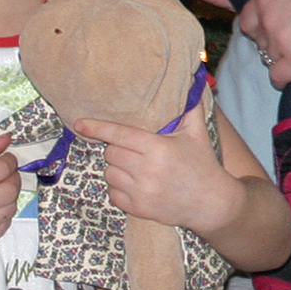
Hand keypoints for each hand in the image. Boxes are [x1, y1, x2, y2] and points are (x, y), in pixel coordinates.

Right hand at [0, 135, 18, 251]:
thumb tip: (9, 139)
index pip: (3, 168)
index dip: (9, 160)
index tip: (5, 159)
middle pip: (12, 188)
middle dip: (12, 177)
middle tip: (1, 175)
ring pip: (12, 205)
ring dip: (7, 195)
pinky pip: (7, 221)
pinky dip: (2, 212)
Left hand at [80, 112, 242, 238]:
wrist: (211, 203)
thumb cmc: (203, 164)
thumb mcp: (197, 133)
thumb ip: (190, 107)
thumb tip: (191, 80)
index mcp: (158, 148)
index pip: (119, 134)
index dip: (97, 128)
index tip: (80, 123)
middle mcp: (146, 170)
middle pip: (111, 153)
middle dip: (117, 149)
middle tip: (133, 150)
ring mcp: (140, 192)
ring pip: (109, 174)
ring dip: (116, 168)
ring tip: (134, 167)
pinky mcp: (138, 209)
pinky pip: (112, 194)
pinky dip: (118, 188)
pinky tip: (135, 184)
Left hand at [235, 0, 290, 88]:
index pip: (247, 18)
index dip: (260, 20)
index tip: (278, 20)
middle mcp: (268, 22)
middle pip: (257, 39)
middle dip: (269, 37)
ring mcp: (281, 43)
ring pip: (268, 57)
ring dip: (279, 54)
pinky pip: (278, 76)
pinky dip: (282, 76)